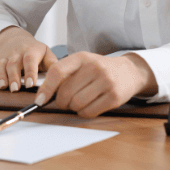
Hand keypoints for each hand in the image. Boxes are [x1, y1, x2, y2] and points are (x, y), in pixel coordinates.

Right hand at [0, 26, 57, 91]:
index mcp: (31, 51)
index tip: (30, 84)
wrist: (17, 39)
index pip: (30, 60)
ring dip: (1, 77)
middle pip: (13, 64)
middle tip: (15, 89)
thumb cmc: (34, 50)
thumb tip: (61, 76)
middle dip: (13, 77)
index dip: (30, 72)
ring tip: (3, 87)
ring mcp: (5, 58)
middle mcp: (16, 54)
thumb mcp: (46, 52)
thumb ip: (53, 63)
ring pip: (1, 66)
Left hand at [34, 52, 156, 117]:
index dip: (46, 88)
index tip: (40, 99)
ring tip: (77, 102)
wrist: (129, 72)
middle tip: (64, 102)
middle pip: (66, 92)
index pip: (57, 72)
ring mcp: (106, 82)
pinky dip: (83, 112)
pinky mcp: (114, 97)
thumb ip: (64, 73)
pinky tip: (88, 106)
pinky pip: (89, 112)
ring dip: (73, 108)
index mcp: (82, 57)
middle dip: (61, 101)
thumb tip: (43, 94)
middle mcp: (94, 67)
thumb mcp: (82, 63)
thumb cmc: (99, 69)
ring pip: (76, 104)